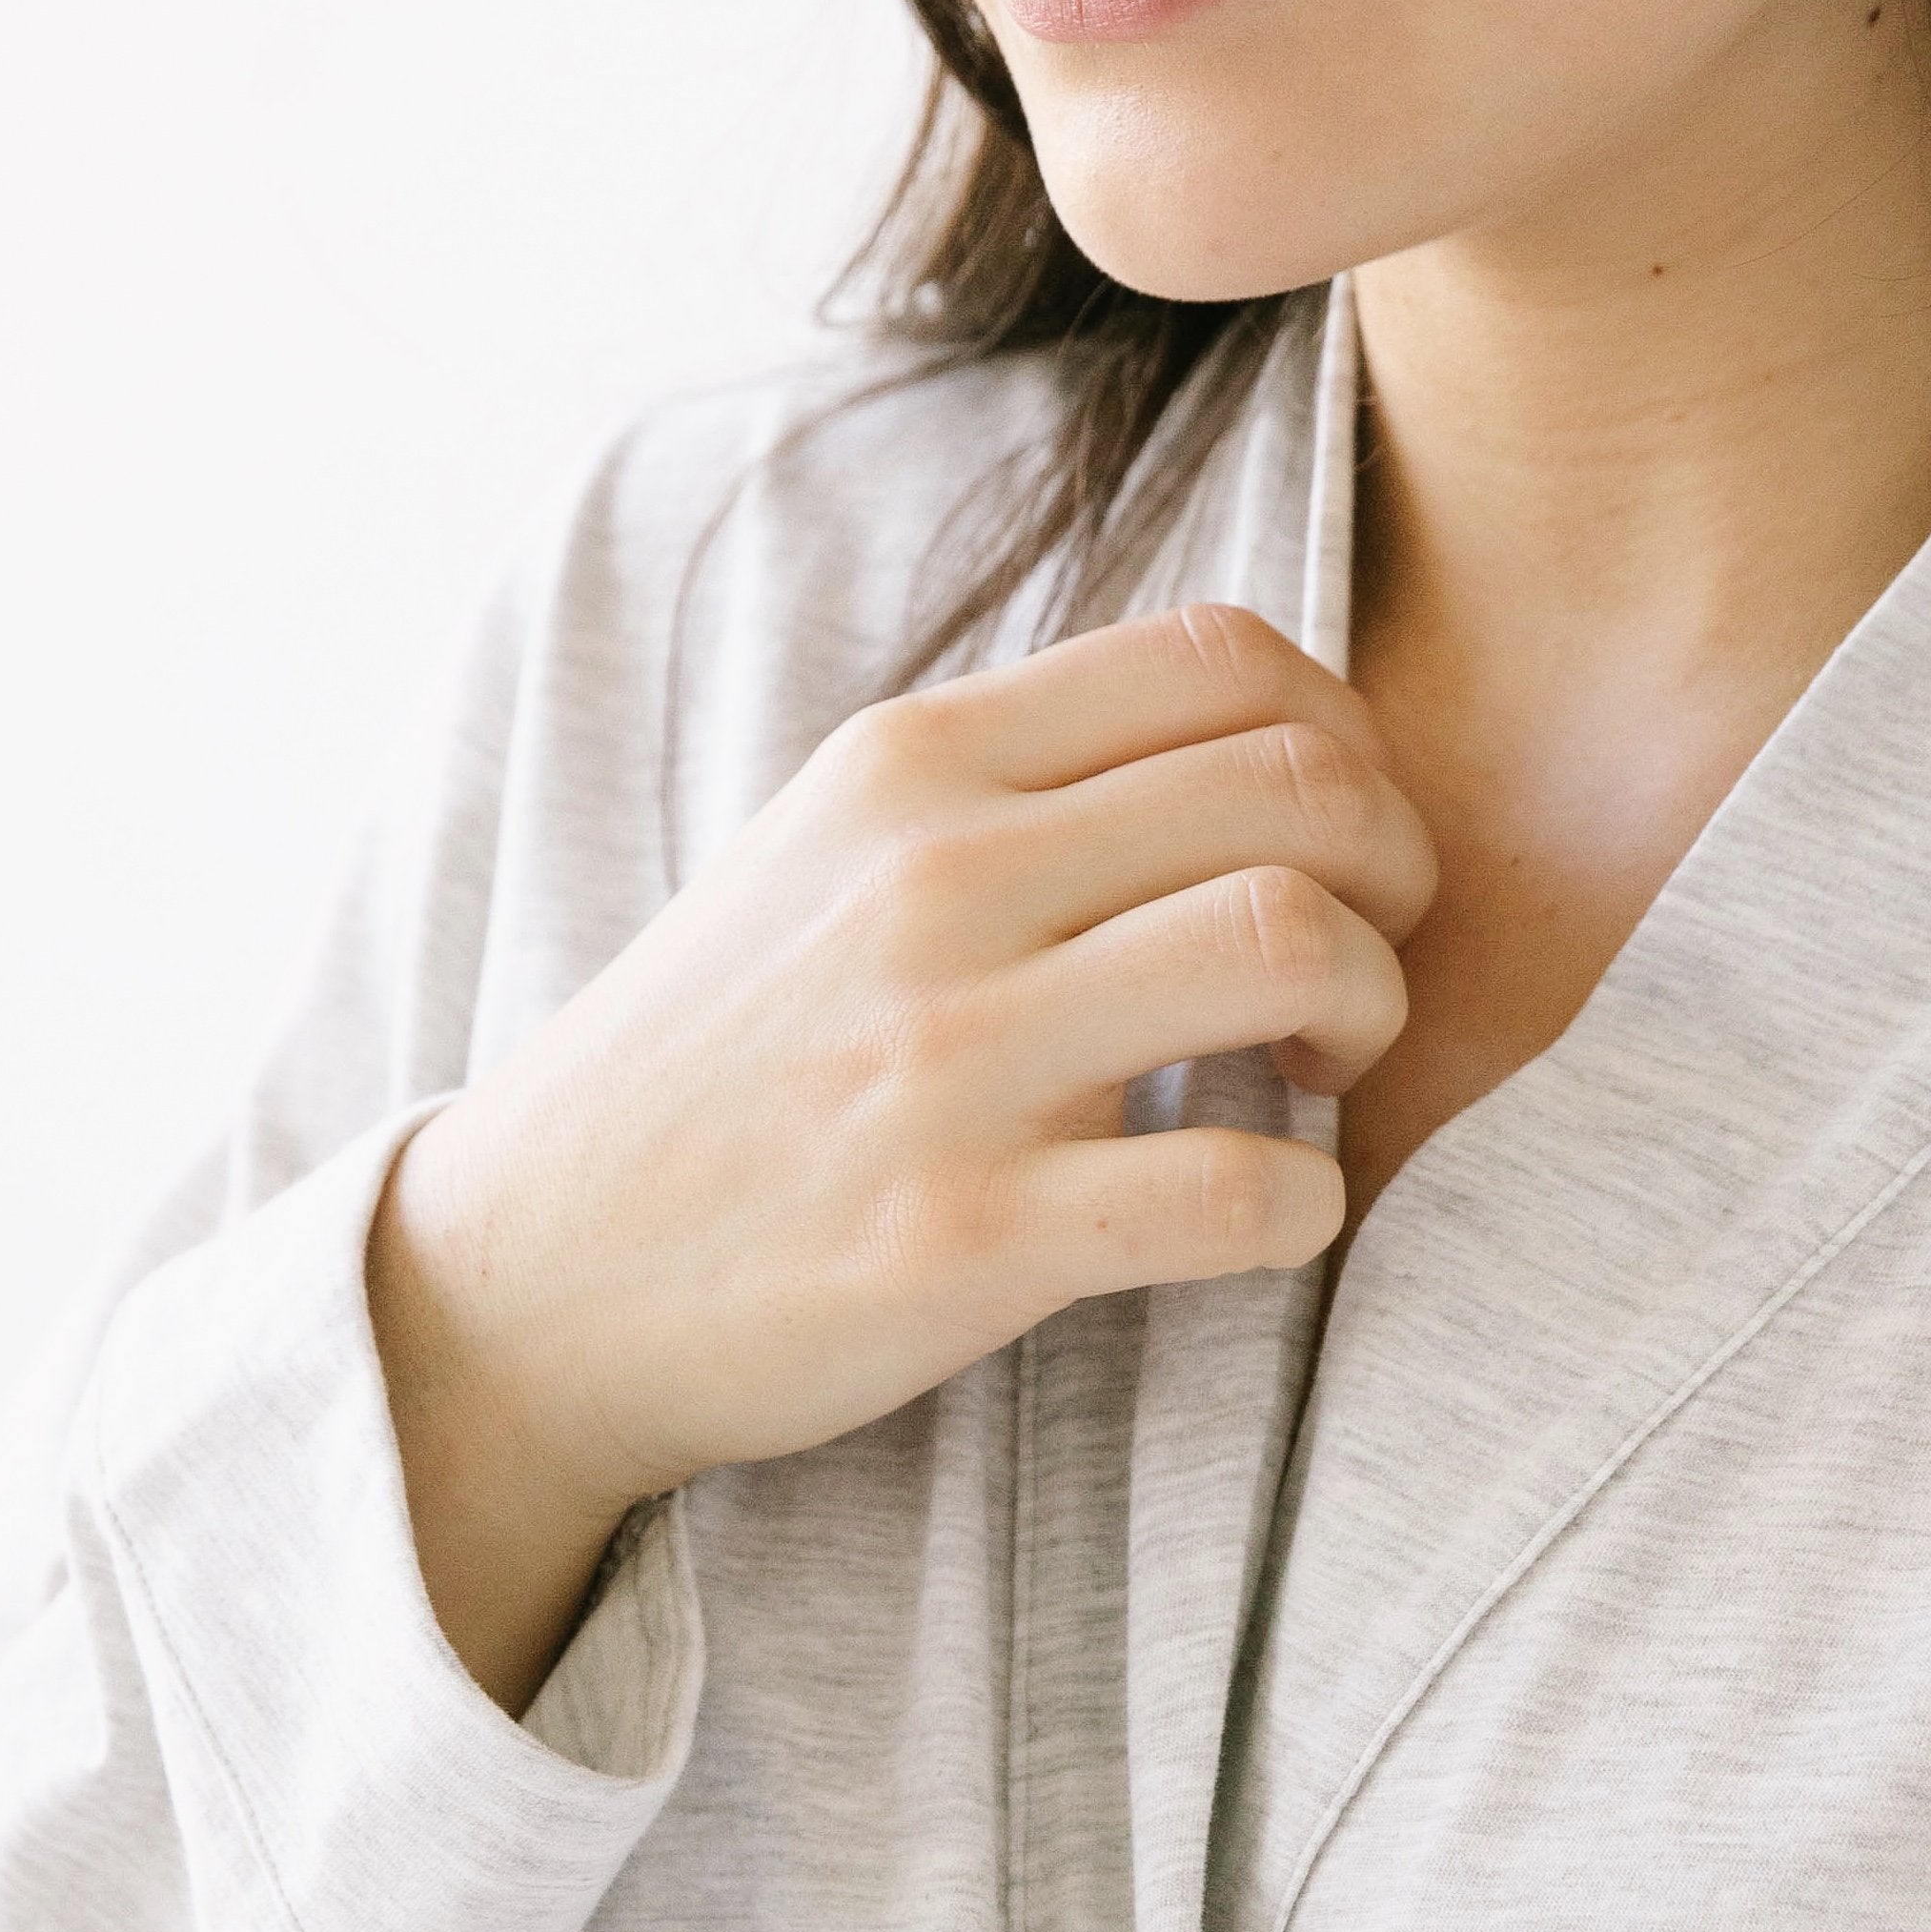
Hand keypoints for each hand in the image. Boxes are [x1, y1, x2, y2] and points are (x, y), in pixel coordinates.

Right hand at [364, 604, 1433, 1709]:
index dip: (1350, 740)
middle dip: (1399, 875)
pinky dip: (1311, 1207)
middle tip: (1361, 965)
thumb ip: (1017, 781)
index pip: (1229, 655)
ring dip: (1375, 1015)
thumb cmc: (725, 1064)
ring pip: (1294, 945)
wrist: (531, 1276)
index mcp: (915, 763)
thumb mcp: (830, 853)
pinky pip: (1243, 1190)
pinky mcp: (965, 1235)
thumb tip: (1247, 744)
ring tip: (1322, 1074)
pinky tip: (1274, 1214)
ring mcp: (950, 1057)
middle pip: (1304, 787)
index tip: (1333, 844)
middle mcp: (936, 879)